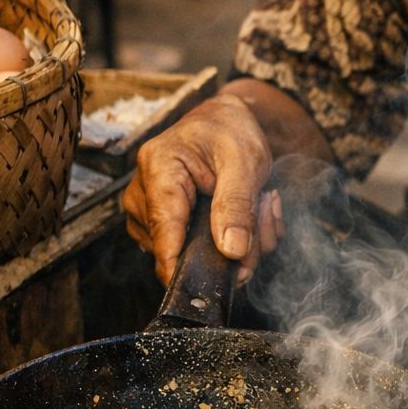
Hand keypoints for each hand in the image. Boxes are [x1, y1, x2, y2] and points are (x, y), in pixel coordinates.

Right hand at [122, 92, 281, 285]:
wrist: (223, 121)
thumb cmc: (229, 131)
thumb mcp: (244, 161)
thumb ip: (237, 206)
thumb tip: (233, 252)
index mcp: (158, 170)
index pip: (164, 235)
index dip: (185, 269)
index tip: (213, 286)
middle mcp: (142, 194)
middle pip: (180, 250)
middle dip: (232, 247)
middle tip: (265, 212)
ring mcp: (147, 212)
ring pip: (189, 255)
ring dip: (236, 245)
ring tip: (257, 207)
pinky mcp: (160, 225)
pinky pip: (191, 251)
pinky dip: (226, 243)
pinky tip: (242, 218)